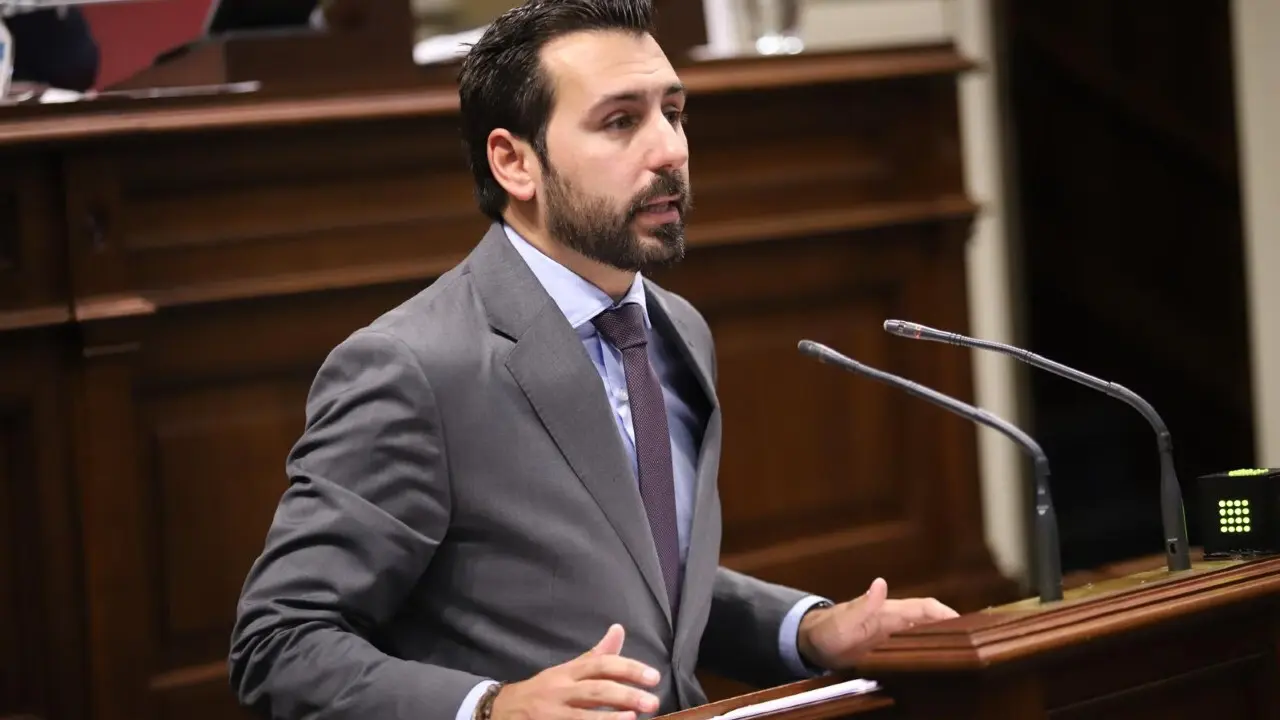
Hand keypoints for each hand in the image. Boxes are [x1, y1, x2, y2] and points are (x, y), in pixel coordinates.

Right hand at [491, 624, 660, 719]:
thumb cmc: (544, 690)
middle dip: (626, 694)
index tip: (653, 677)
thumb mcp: (567, 670)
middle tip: (653, 701)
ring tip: (634, 718)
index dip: (629, 669)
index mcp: (568, 672)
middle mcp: (560, 691)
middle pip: (596, 689)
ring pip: (582, 715)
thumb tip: (619, 629)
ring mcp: (552, 714)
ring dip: (610, 718)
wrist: (502, 710)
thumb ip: (596, 655)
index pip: (601, 665)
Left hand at [797, 578, 958, 670]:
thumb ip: (863, 605)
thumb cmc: (828, 631)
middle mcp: (897, 620)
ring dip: (947, 641)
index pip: (926, 609)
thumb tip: (881, 582)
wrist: (813, 642)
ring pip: (929, 634)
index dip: (948, 615)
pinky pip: (918, 647)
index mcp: (890, 612)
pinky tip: (944, 665)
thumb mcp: (844, 622)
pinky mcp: (891, 647)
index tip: (971, 626)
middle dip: (957, 629)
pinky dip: (933, 652)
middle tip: (979, 644)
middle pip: (934, 622)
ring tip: (969, 657)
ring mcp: (895, 634)